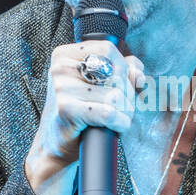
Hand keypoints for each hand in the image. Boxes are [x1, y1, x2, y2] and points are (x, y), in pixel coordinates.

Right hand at [23, 40, 144, 194]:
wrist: (57, 144)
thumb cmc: (80, 111)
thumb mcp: (98, 84)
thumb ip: (120, 70)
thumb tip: (138, 74)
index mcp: (65, 55)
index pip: (108, 50)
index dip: (124, 68)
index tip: (126, 83)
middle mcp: (60, 68)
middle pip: (115, 73)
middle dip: (128, 94)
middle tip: (121, 108)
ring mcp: (62, 88)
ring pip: (116, 95)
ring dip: (125, 111)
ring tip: (116, 119)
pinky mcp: (67, 109)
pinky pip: (109, 113)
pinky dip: (120, 122)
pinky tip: (116, 126)